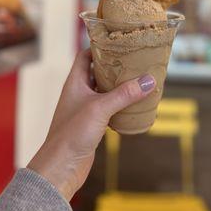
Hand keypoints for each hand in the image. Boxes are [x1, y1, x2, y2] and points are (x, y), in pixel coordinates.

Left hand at [28, 49, 155, 200]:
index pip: (85, 56)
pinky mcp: (92, 123)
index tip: (118, 43)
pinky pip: (108, 108)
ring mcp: (85, 108)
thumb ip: (125, 94)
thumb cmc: (72, 134)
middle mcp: (79, 92)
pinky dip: (120, 104)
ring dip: (119, 86)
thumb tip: (149, 81)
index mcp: (75, 82)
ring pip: (104, 91)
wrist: (61, 167)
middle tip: (134, 61)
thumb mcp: (100, 108)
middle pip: (97, 72)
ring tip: (138, 80)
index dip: (99, 48)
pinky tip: (134, 105)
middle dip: (115, 67)